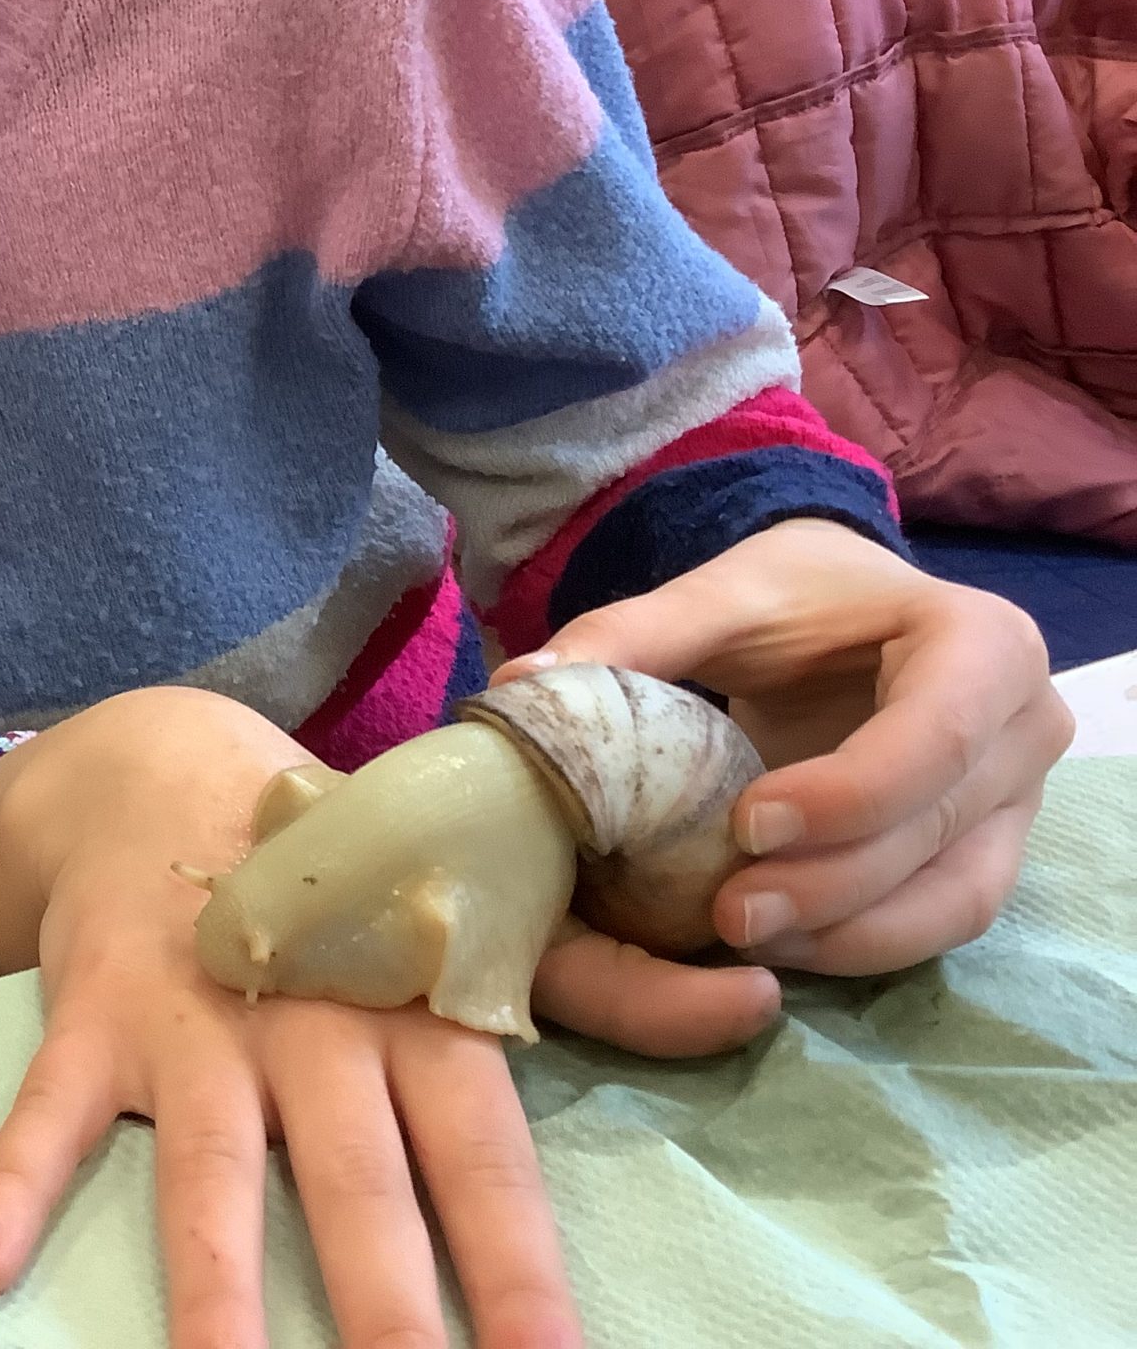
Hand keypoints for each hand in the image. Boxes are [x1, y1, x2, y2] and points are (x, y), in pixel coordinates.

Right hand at [0, 688, 777, 1348]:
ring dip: (210, 1290)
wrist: (166, 769)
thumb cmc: (349, 867)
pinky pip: (46, 1112)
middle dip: (388, 1309)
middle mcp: (313, 1019)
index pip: (484, 1155)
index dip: (520, 1268)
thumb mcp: (479, 906)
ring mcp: (195, 1022)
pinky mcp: (95, 1016)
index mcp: (416, 1004)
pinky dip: (11, 1185)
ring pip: (206, 1171)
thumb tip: (756, 1003)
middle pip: (353, 1185)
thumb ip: (606, 979)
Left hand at [499, 518, 1073, 974]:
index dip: (851, 791)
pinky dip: (860, 944)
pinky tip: (779, 949)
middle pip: (940, 828)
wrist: (850, 617)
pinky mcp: (985, 855)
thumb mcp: (720, 598)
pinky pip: (939, 922)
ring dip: (848, 932)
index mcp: (980, 643)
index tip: (747, 824)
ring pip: (952, 896)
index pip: (937, 734)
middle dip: (834, 883)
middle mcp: (1024, 727)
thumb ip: (630, 637)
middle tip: (727, 916)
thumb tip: (522, 685)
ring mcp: (1015, 802)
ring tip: (742, 942)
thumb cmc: (793, 600)